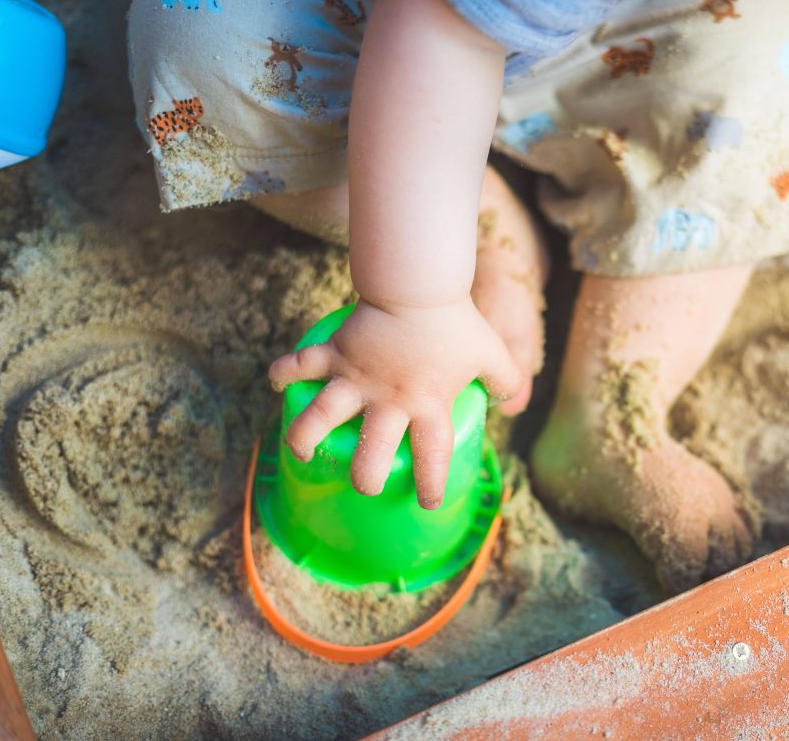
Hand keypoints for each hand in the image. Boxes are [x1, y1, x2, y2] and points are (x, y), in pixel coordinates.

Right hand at [269, 298, 523, 505]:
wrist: (419, 284)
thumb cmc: (456, 322)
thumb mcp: (491, 353)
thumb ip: (506, 380)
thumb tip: (514, 403)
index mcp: (428, 405)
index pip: (433, 456)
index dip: (431, 484)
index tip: (427, 503)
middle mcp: (389, 401)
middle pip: (372, 453)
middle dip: (365, 477)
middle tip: (365, 485)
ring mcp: (357, 378)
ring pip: (321, 417)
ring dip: (305, 436)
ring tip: (300, 449)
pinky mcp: (336, 353)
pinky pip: (302, 364)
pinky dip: (284, 371)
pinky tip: (274, 381)